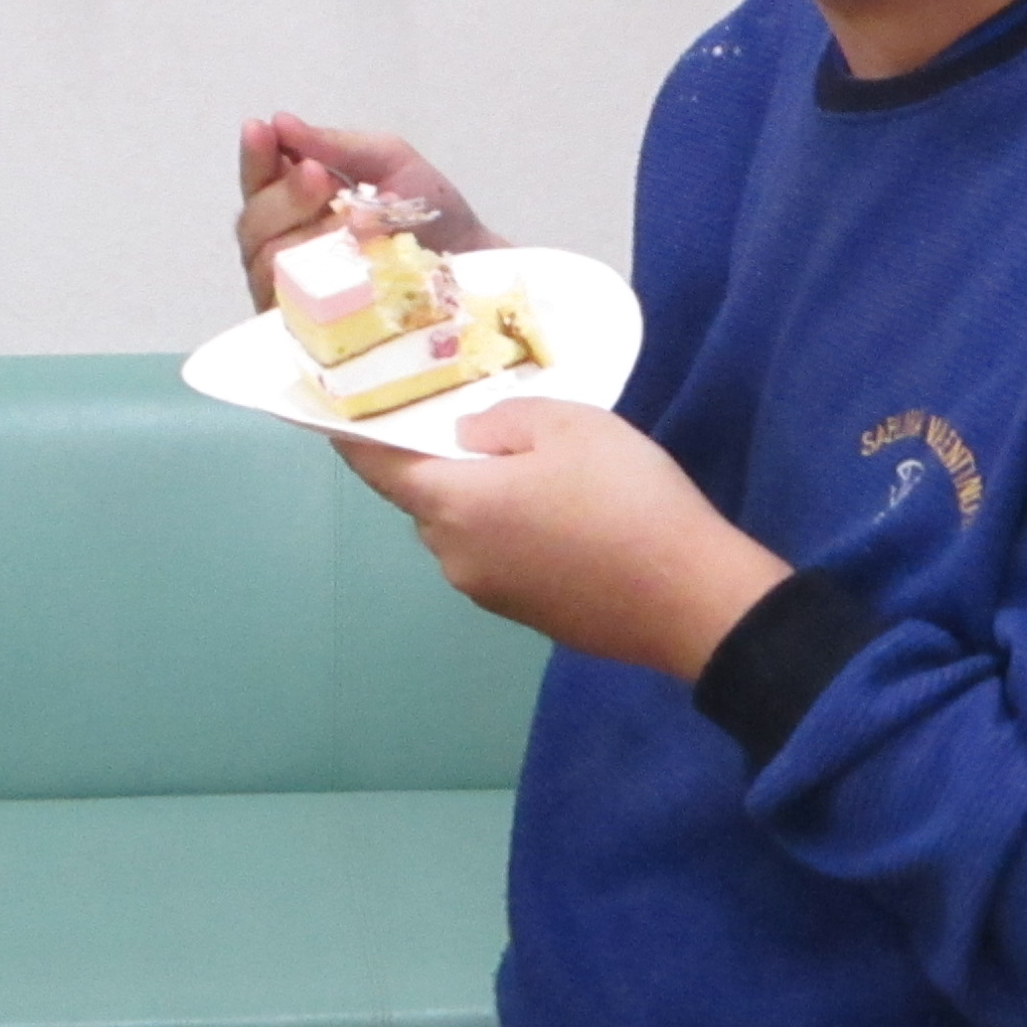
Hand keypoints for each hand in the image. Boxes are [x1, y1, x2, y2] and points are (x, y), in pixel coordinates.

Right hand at [236, 112, 504, 308]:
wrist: (474, 266)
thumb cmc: (430, 215)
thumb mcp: (389, 162)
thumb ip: (337, 145)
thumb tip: (282, 123)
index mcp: (297, 205)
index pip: (258, 181)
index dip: (254, 157)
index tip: (261, 130)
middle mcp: (286, 248)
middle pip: (253, 223)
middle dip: (284, 194)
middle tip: (320, 175)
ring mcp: (297, 292)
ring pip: (267, 261)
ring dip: (306, 232)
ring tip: (350, 216)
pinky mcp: (313, 329)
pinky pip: (294, 303)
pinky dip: (318, 274)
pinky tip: (348, 257)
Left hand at [334, 399, 791, 681]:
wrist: (689, 598)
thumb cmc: (622, 497)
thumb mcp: (568, 424)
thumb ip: (502, 421)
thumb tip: (468, 439)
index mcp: (451, 505)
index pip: (378, 467)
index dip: (355, 436)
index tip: (337, 410)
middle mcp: (454, 557)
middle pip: (429, 499)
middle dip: (446, 464)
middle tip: (485, 425)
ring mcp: (491, 595)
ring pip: (468, 530)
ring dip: (487, 500)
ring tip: (540, 469)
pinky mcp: (529, 616)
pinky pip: (502, 558)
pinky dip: (516, 531)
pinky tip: (567, 517)